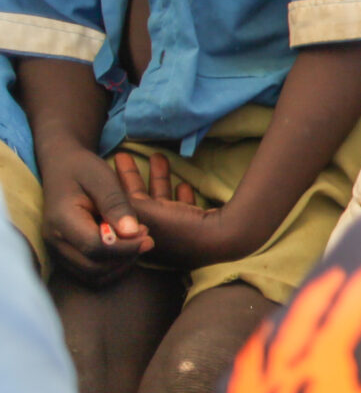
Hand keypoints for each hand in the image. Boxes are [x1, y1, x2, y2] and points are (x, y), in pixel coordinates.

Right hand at [39, 147, 154, 283]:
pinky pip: (90, 274)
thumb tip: (131, 232)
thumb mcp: (103, 179)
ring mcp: (57, 250)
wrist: (63, 168)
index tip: (148, 236)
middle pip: (93, 266)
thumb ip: (117, 204)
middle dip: (125, 257)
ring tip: (136, 242)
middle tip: (146, 238)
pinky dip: (112, 268)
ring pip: (92, 275)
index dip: (125, 247)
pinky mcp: (66, 255)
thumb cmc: (84, 169)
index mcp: (61, 220)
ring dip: (120, 265)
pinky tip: (126, 250)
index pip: (94, 248)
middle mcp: (54, 240)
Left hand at [110, 153, 244, 269]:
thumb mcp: (143, 212)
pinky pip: (183, 208)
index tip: (109, 164)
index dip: (112, 187)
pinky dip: (180, 194)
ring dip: (158, 179)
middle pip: (139, 203)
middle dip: (132, 178)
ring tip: (157, 155)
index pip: (119, 210)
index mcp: (140, 239)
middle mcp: (156, 239)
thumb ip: (122, 201)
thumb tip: (101, 193)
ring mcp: (177, 234)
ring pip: (161, 202)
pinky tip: (184, 183)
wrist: (227, 237)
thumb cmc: (181, 227)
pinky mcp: (198, 228)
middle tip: (124, 154)